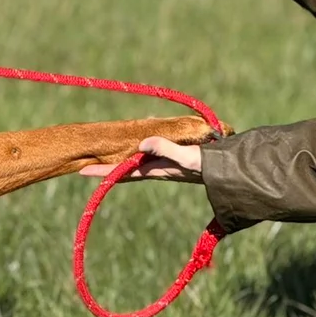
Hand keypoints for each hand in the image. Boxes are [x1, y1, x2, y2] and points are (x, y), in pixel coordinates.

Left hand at [79, 137, 202, 181]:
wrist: (233, 171)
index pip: (123, 172)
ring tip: (106, 157)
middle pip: (126, 169)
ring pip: (137, 163)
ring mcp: (166, 165)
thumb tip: (141, 144)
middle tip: (85, 163)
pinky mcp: (176, 160)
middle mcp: (158, 168)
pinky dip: (140, 151)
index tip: (81, 170)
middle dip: (106, 167)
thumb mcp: (187, 156)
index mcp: (156, 170)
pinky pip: (151, 155)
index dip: (102, 171)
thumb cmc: (211, 165)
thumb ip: (165, 149)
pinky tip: (139, 145)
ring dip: (120, 161)